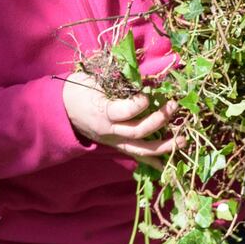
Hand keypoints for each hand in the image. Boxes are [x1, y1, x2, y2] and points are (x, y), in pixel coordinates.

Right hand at [63, 71, 177, 163]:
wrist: (62, 109)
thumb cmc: (80, 89)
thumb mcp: (94, 80)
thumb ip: (119, 81)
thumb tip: (146, 77)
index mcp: (102, 112)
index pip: (124, 112)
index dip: (139, 105)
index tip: (148, 95)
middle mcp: (108, 130)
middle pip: (137, 132)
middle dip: (158, 120)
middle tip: (172, 106)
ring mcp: (113, 141)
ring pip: (140, 149)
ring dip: (164, 146)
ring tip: (182, 140)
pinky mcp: (115, 146)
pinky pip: (136, 156)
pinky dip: (152, 162)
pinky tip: (168, 165)